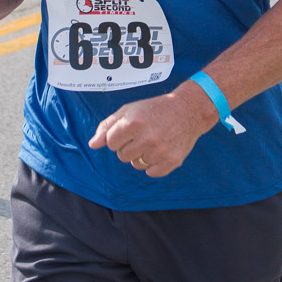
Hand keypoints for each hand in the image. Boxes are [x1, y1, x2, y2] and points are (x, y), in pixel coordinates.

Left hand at [88, 84, 217, 177]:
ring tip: (153, 140)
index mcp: (133, 122)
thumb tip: (92, 145)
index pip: (110, 143)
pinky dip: (153, 164)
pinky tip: (161, 149)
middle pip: (122, 156)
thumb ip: (108, 126)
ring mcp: (160, 151)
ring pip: (136, 165)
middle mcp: (147, 138)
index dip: (117, 137)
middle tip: (143, 134)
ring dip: (141, 155)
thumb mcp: (129, 110)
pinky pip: (151, 172)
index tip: (129, 129)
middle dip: (128, 146)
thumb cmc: (155, 108)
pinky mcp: (172, 161)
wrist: (188, 110)